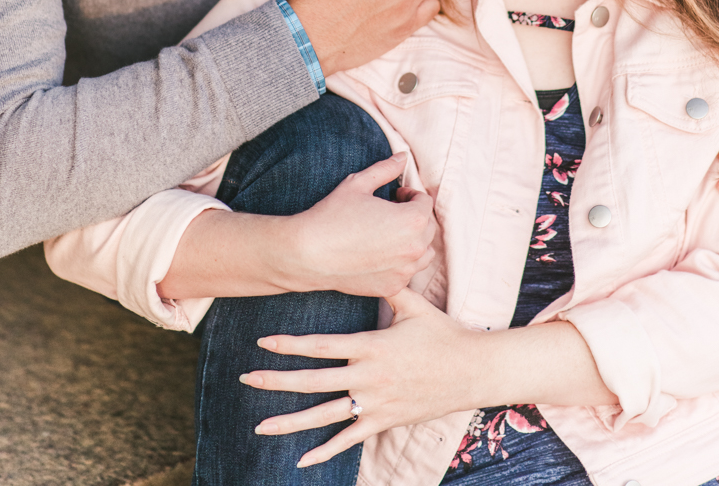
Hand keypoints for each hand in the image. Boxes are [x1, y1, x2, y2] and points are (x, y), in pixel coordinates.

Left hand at [243, 289, 481, 466]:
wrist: (473, 371)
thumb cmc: (443, 334)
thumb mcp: (414, 305)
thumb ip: (388, 286)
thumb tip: (370, 261)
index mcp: (371, 346)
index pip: (322, 345)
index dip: (291, 344)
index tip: (263, 341)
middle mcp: (368, 378)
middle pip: (313, 381)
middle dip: (277, 380)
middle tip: (246, 379)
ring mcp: (375, 404)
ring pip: (325, 416)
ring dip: (290, 421)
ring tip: (259, 425)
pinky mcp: (384, 421)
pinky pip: (349, 439)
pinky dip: (324, 450)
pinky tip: (300, 458)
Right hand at [282, 155, 436, 295]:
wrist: (309, 253)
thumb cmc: (333, 215)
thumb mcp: (359, 184)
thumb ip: (386, 169)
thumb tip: (403, 157)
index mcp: (412, 220)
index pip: (425, 202)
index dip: (410, 194)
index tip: (395, 194)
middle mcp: (415, 248)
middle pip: (428, 228)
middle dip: (413, 216)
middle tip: (391, 212)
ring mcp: (404, 271)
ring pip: (424, 253)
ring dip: (413, 241)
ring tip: (389, 234)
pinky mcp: (392, 287)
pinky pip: (407, 273)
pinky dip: (401, 264)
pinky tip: (380, 255)